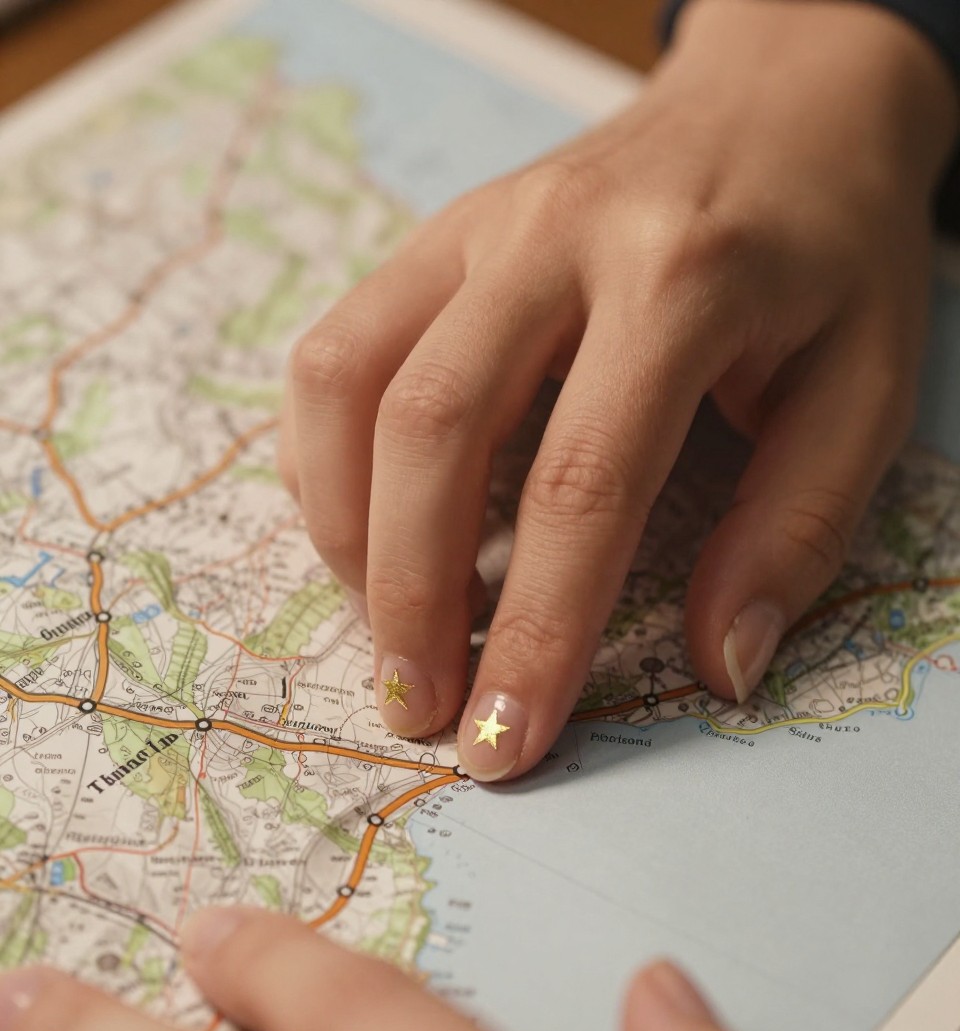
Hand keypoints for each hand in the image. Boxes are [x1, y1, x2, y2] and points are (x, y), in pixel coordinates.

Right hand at [279, 0, 957, 780]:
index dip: (537, 633)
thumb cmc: (834, 255)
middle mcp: (556, 239)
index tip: (506, 742)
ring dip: (349, 534)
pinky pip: (337, 351)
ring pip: (352, 386)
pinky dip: (325, 461)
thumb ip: (795, 529)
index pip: (582, 485)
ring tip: (390, 634)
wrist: (783, 102)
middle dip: (414, 599)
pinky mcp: (435, 237)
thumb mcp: (867, 387)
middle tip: (422, 711)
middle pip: (434, 434)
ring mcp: (479, 228)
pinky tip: (369, 532)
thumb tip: (719, 667)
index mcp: (683, 278)